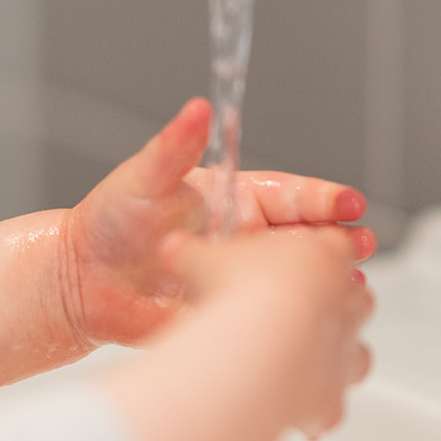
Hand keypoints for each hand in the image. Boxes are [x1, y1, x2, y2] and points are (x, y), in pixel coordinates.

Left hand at [59, 98, 375, 349]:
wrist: (81, 283)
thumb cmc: (110, 223)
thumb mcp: (144, 179)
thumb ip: (174, 147)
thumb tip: (197, 108)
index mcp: (239, 201)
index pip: (294, 197)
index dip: (325, 200)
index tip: (350, 204)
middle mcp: (249, 242)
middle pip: (310, 242)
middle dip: (340, 244)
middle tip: (359, 247)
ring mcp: (244, 283)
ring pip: (299, 285)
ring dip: (327, 288)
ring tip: (349, 291)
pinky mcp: (232, 321)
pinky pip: (271, 326)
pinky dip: (295, 328)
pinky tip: (314, 332)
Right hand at [162, 224, 373, 438]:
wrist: (258, 341)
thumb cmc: (237, 292)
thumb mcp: (202, 261)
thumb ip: (192, 255)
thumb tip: (173, 249)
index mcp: (324, 256)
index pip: (336, 247)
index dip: (319, 254)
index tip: (300, 261)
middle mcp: (346, 304)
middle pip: (359, 299)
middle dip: (334, 305)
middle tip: (299, 311)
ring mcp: (344, 352)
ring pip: (360, 356)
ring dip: (338, 361)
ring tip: (305, 366)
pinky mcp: (331, 397)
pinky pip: (330, 410)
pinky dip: (315, 414)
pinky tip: (294, 417)